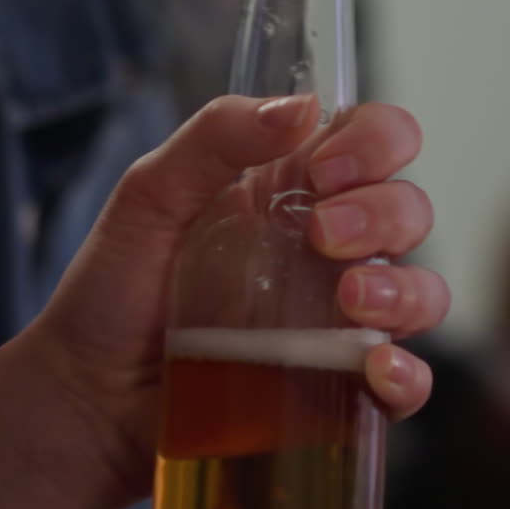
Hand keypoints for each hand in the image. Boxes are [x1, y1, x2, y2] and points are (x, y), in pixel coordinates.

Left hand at [30, 95, 447, 508]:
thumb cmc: (113, 293)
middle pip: (409, 209)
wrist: (86, 401)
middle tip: (321, 235)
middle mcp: (328, 253)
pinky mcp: (337, 393)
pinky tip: (377, 372)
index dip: (375, 140)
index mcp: (293, 191)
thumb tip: (300, 107)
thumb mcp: (149, 197)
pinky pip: (405, 384)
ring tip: (350, 300)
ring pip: (423, 291)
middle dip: (383, 213)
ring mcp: (338, 324)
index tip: (325, 168)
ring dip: (404, 288)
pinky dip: (408, 377)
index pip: (376, 140)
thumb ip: (215, 139)